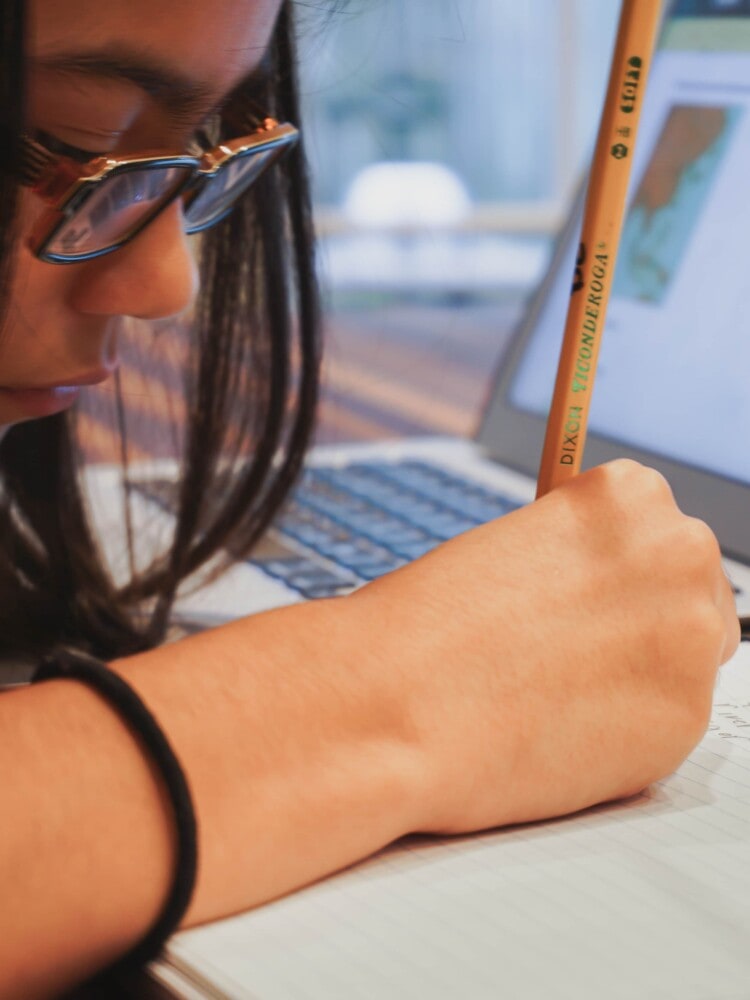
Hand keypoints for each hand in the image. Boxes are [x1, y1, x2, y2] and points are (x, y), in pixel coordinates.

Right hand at [351, 459, 738, 833]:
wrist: (398, 705)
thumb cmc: (430, 623)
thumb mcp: (512, 547)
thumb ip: (577, 558)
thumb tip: (610, 593)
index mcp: (628, 494)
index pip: (656, 524)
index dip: (614, 566)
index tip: (586, 592)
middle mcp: (679, 552)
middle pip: (689, 583)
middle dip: (644, 612)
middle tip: (576, 648)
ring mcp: (692, 636)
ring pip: (692, 651)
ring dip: (645, 667)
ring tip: (563, 690)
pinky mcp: (688, 717)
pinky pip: (673, 715)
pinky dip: (632, 725)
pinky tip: (569, 725)